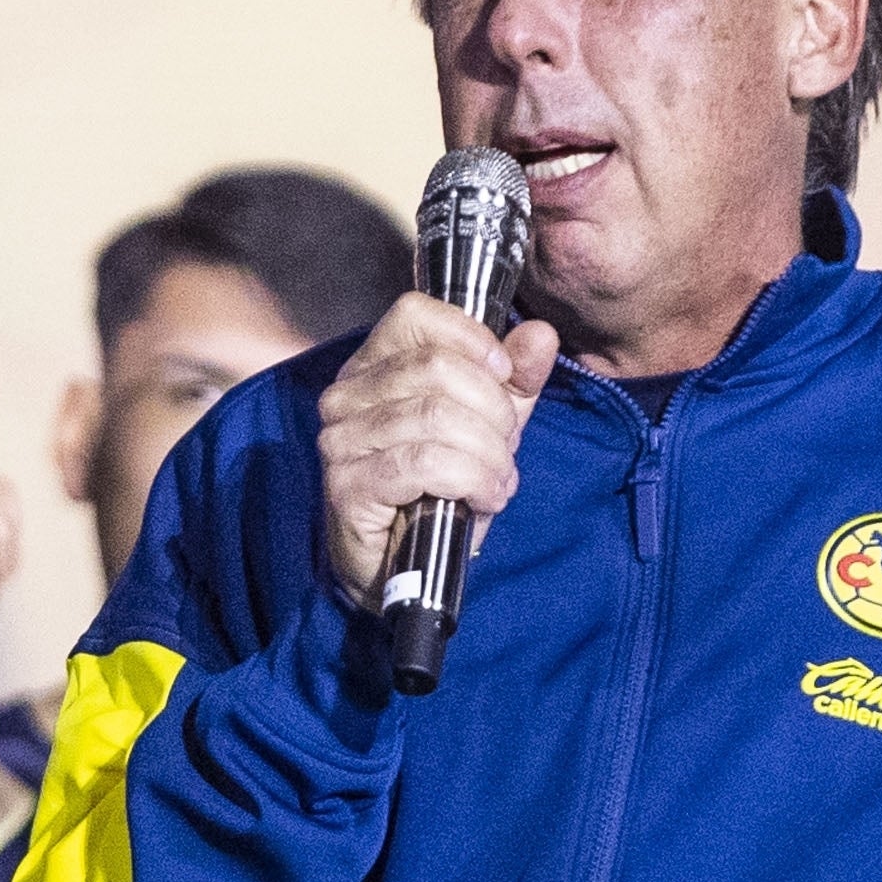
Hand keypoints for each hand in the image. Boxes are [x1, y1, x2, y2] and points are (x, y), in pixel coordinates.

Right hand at [314, 295, 561, 610]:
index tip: (503, 376)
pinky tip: (482, 499)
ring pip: (436, 418)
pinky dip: (470, 481)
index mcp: (373, 366)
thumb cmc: (440, 489)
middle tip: (505, 450)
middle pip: (436, 368)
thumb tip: (540, 336)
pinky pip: (424, 464)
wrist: (408, 566)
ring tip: (497, 482)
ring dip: (488, 455)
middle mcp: (346, 396)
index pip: (414, 315)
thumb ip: (515, 380)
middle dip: (492, 411)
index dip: (470, 338)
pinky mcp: (347, 486)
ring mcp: (341, 441)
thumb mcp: (489, 425)